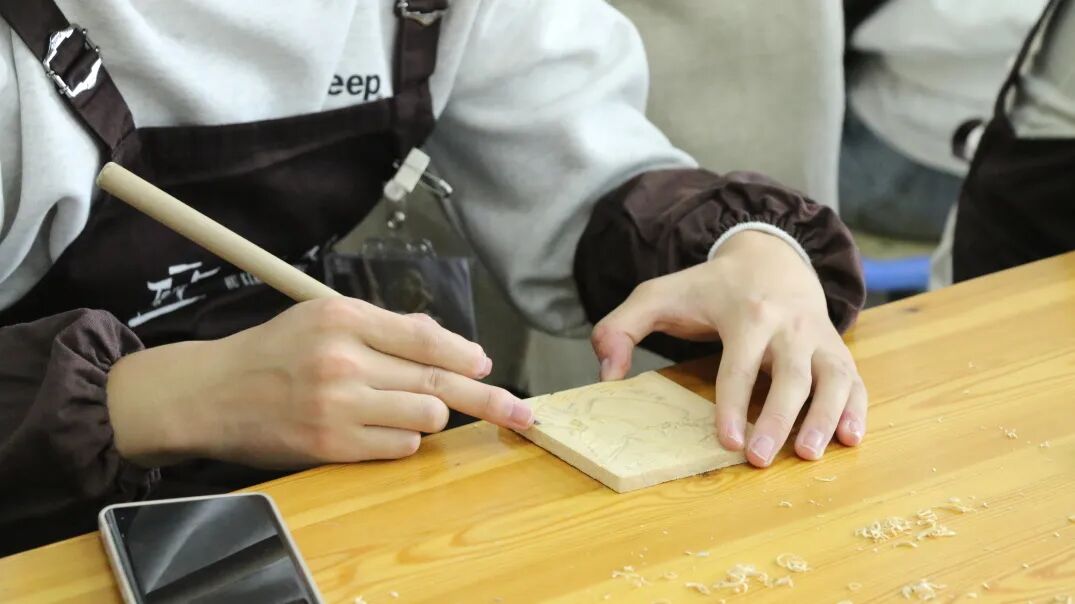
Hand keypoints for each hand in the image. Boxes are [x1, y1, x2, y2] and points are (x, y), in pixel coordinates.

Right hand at [106, 298, 532, 468]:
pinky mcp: (331, 445)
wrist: (211, 393)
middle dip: (488, 399)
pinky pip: (399, 447)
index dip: (466, 354)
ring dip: (427, 416)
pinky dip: (401, 440)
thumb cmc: (273, 353)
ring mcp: (338, 405)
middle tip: (521, 413)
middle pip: (438, 380)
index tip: (486, 366)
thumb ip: (385, 329)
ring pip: (425, 416)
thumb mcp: (323, 318)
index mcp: (344, 317)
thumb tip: (452, 346)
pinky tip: (379, 428)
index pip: (426, 337)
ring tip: (399, 408)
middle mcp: (344, 359)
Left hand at [591, 230, 865, 466]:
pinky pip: (855, 379)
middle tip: (761, 460)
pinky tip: (852, 439)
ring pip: (833, 377)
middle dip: (778, 418)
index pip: (739, 363)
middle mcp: (789, 324)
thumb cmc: (709, 287)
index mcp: (746, 313)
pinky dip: (858, 409)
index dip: (732, 404)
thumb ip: (622, 327)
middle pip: (791, 374)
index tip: (726, 441)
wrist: (769, 257)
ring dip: (826, 417)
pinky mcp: (837, 348)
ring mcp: (818, 336)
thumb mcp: (658, 294)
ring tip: (811, 455)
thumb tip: (607, 374)